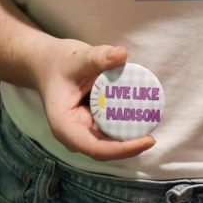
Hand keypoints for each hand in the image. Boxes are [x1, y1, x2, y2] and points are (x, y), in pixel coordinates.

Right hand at [32, 39, 154, 161]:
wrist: (47, 63)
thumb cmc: (58, 62)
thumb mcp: (77, 58)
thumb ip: (98, 57)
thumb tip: (121, 54)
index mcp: (65, 127)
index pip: (97, 148)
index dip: (124, 149)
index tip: (148, 139)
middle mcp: (75, 134)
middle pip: (108, 148)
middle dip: (132, 141)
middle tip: (155, 123)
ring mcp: (84, 131)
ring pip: (111, 140)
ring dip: (131, 131)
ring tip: (152, 117)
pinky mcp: (92, 123)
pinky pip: (112, 127)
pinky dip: (126, 120)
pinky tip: (142, 110)